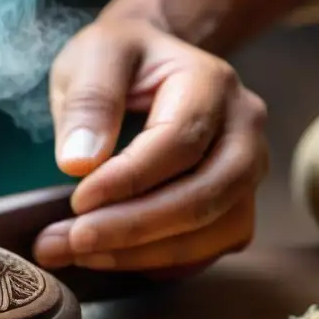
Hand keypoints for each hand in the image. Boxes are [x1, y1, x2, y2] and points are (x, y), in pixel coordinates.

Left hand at [33, 17, 268, 273]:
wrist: (152, 62)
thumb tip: (79, 163)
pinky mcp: (237, 204)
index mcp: (211, 82)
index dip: (129, 179)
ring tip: (76, 253)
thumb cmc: (121, 58)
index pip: (179, 142)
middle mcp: (244, 129)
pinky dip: (161, 262)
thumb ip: (88, 100)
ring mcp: (248, 170)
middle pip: (205, 195)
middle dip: (134, 228)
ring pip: (214, 230)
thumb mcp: (94, 56)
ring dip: (143, 254)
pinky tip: (111, 258)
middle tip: (70, 242)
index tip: (77, 200)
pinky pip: (211, 247)